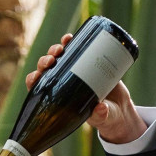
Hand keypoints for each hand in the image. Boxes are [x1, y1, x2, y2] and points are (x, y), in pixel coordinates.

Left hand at [26, 34, 146, 144]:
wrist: (121, 107)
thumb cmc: (107, 116)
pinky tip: (69, 38)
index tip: (37, 77)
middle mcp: (64, 84)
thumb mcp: (104, 117)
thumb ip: (102, 115)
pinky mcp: (87, 62)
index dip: (34, 80)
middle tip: (53, 59)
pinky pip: (75, 50)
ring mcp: (75, 71)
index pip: (40, 89)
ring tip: (62, 46)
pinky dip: (70, 42)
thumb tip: (100, 109)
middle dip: (45, 62)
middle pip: (46, 70)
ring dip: (55, 49)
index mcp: (60, 98)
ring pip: (58, 58)